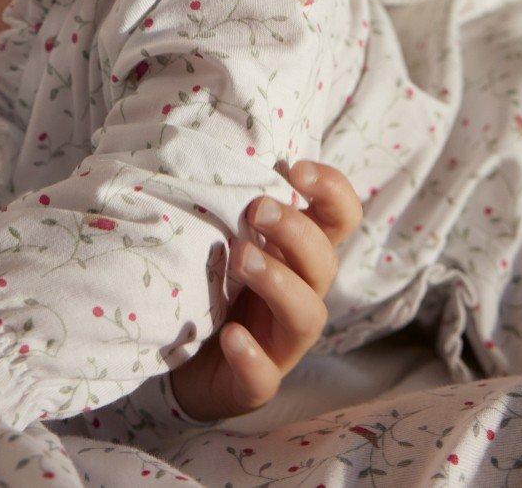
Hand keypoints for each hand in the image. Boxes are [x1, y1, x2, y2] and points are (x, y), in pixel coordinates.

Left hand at [169, 160, 362, 421]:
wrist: (182, 360)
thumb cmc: (211, 281)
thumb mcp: (224, 233)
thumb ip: (232, 197)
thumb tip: (213, 138)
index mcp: (297, 254)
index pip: (340, 218)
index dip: (332, 191)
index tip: (295, 167)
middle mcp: (299, 294)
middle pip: (324, 261)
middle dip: (295, 230)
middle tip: (255, 208)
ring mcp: (280, 343)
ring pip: (307, 316)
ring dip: (279, 282)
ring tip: (240, 256)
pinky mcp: (253, 384)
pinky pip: (264, 378)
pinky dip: (252, 358)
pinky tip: (232, 337)